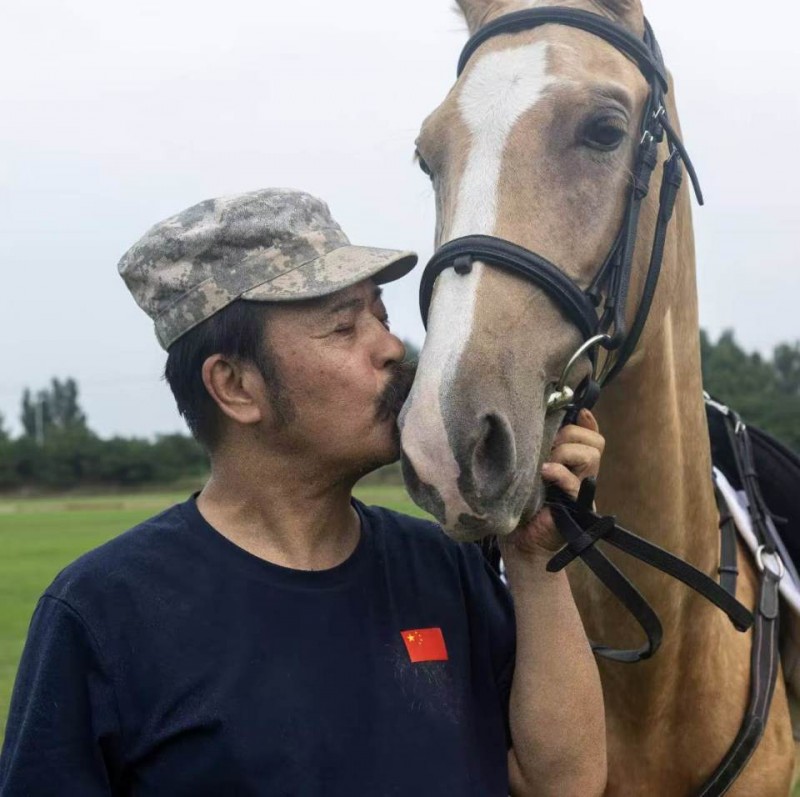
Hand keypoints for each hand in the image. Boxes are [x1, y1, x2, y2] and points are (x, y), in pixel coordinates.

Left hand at [504, 409, 604, 553]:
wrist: (518, 539)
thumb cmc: (518, 500)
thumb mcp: (527, 466)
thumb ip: (539, 446)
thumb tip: (542, 417)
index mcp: (572, 463)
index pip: (592, 435)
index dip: (585, 421)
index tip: (575, 413)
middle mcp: (582, 475)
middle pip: (594, 442)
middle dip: (569, 436)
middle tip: (546, 448)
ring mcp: (582, 491)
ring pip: (590, 457)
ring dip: (564, 453)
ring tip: (544, 465)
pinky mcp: (577, 508)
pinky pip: (575, 483)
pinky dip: (560, 473)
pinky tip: (544, 474)